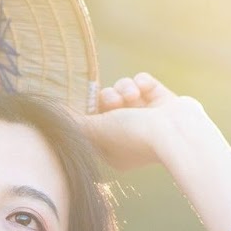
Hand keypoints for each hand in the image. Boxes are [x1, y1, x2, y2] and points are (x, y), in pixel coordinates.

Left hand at [81, 71, 202, 173]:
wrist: (176, 133)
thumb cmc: (132, 136)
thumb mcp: (95, 131)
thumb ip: (74, 122)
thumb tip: (54, 113)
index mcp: (115, 148)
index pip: (94, 123)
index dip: (90, 111)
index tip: (86, 105)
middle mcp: (132, 133)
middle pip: (108, 103)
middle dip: (108, 97)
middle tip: (114, 102)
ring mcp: (150, 117)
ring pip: (124, 89)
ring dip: (125, 88)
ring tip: (133, 96)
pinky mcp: (164, 101)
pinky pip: (144, 81)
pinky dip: (143, 82)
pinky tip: (146, 89)